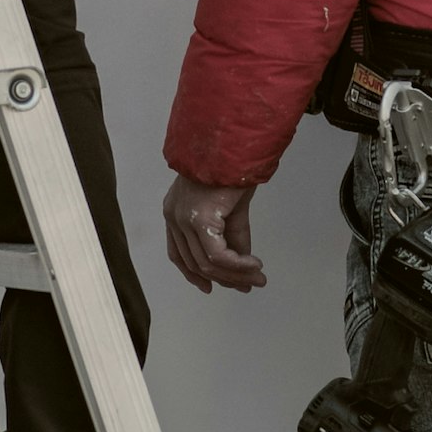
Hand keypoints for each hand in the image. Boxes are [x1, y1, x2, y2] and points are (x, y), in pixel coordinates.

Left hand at [160, 174, 265, 292]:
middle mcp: (174, 216)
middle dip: (225, 279)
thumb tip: (242, 263)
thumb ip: (233, 235)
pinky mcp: (199, 219)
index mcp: (175, 211)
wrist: (235, 144)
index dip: (194, 275)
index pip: (179, 254)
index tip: (212, 287)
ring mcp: (183, 218)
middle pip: (195, 263)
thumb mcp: (231, 207)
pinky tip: (253, 265)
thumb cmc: (231, 165)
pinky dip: (237, 265)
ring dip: (235, 274)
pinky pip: (217, 255)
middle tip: (250, 284)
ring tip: (257, 276)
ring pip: (207, 263)